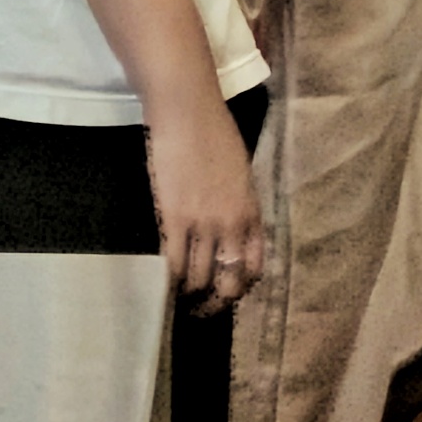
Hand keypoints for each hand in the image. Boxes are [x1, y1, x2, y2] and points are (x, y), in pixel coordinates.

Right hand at [143, 93, 262, 312]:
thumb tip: (229, 227)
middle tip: (203, 309)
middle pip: (230, 281)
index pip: (256, 266)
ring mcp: (204, 224)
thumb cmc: (215, 132)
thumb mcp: (240, 173)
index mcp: (252, 211)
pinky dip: (171, 279)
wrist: (187, 112)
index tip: (229, 291)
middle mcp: (233, 224)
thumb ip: (238, 204)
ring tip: (181, 298)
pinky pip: (175, 263)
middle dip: (218, 302)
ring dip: (191, 294)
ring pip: (201, 278)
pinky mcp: (174, 219)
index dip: (242, 285)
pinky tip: (165, 282)